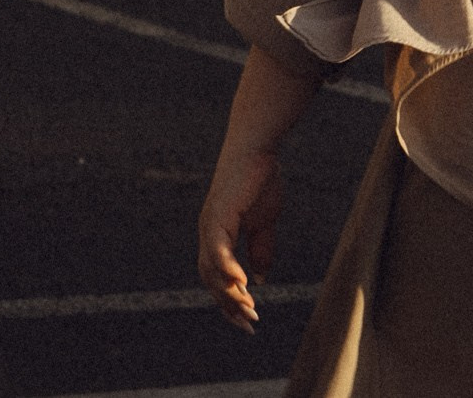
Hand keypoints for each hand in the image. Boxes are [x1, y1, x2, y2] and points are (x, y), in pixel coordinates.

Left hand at [196, 145, 283, 333]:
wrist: (257, 149)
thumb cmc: (260, 180)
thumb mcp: (264, 223)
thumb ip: (261, 250)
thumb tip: (260, 279)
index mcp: (217, 237)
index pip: (218, 279)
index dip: (230, 302)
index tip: (248, 322)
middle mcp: (208, 235)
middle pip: (211, 281)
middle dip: (229, 305)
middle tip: (249, 324)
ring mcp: (209, 226)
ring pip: (212, 270)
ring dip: (230, 293)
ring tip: (248, 309)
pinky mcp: (217, 215)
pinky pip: (218, 249)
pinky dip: (227, 268)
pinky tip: (241, 283)